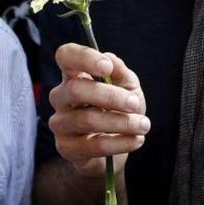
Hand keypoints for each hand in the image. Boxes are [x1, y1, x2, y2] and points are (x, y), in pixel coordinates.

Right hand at [47, 44, 149, 178]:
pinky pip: (93, 145)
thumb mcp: (127, 87)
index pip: (66, 56)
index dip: (83, 58)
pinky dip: (119, 142)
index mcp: (74, 75)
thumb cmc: (120, 110)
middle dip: (111, 96)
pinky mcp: (66, 148)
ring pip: (87, 119)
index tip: (107, 67)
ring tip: (143, 125)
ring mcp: (60, 123)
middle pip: (76, 89)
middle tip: (135, 104)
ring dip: (121, 122)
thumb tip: (111, 60)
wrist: (117, 147)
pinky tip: (136, 140)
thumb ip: (120, 72)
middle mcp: (61, 97)